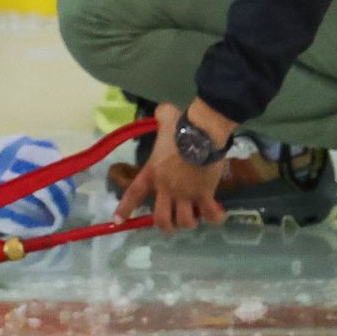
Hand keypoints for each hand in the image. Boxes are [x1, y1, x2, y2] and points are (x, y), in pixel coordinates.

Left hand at [111, 100, 236, 230]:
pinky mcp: (204, 195)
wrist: (201, 133)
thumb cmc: (181, 126)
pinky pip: (209, 214)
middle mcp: (166, 188)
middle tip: (172, 221)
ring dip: (189, 222)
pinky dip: (214, 217)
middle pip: (160, 218)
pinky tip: (218, 214)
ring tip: (195, 216)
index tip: (118, 221)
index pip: (134, 193)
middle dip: (165, 225)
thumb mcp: (165, 119)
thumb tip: (162, 110)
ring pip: (184, 221)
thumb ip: (161, 117)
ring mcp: (185, 194)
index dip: (125, 209)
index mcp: (153, 172)